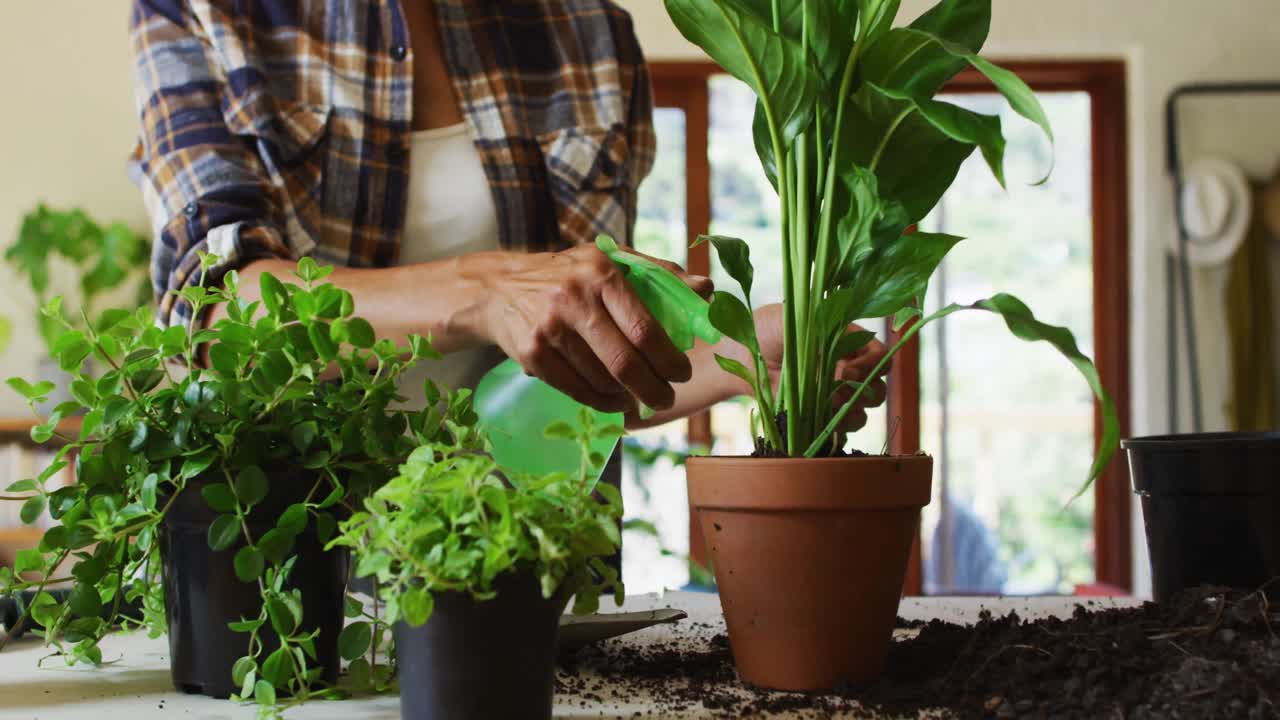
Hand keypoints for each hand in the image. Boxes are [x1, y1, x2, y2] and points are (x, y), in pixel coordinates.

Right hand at [482, 244, 712, 412]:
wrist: (500, 288)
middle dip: (654, 389)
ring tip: (638, 396)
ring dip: (627, 396)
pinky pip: (576, 390)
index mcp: (602, 273)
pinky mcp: (532, 354)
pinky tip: (613, 399)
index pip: (644, 328)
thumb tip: (707, 289)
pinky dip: (601, 401)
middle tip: (666, 398)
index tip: (682, 373)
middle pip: (625, 362)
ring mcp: (550, 329)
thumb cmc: (569, 275)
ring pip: (602, 380)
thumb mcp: (610, 261)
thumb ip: (660, 274)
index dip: (669, 359)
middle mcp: (574, 299)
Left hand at [725, 303, 888, 430]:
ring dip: (851, 411)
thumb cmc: (770, 327)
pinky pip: (842, 428)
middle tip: (837, 386)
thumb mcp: (797, 317)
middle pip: (880, 388)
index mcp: (850, 342)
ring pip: (864, 411)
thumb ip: (824, 333)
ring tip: (827, 403)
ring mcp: (835, 394)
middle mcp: (849, 369)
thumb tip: (843, 366)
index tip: (847, 369)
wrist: (743, 353)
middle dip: (864, 391)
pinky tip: (820, 417)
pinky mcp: (820, 414)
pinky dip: (837, 427)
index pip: (881, 356)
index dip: (872, 366)